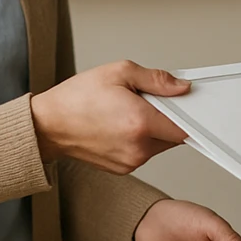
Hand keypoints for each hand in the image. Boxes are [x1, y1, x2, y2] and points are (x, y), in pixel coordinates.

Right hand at [30, 60, 189, 173]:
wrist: (48, 125)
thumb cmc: (77, 98)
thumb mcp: (119, 72)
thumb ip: (156, 80)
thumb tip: (182, 87)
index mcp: (140, 122)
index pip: (186, 126)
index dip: (192, 113)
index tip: (189, 103)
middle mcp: (138, 148)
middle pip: (174, 135)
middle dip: (168, 116)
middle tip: (148, 99)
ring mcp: (131, 162)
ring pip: (160, 144)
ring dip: (154, 128)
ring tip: (129, 111)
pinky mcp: (124, 168)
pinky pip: (145, 151)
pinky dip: (141, 138)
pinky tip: (122, 124)